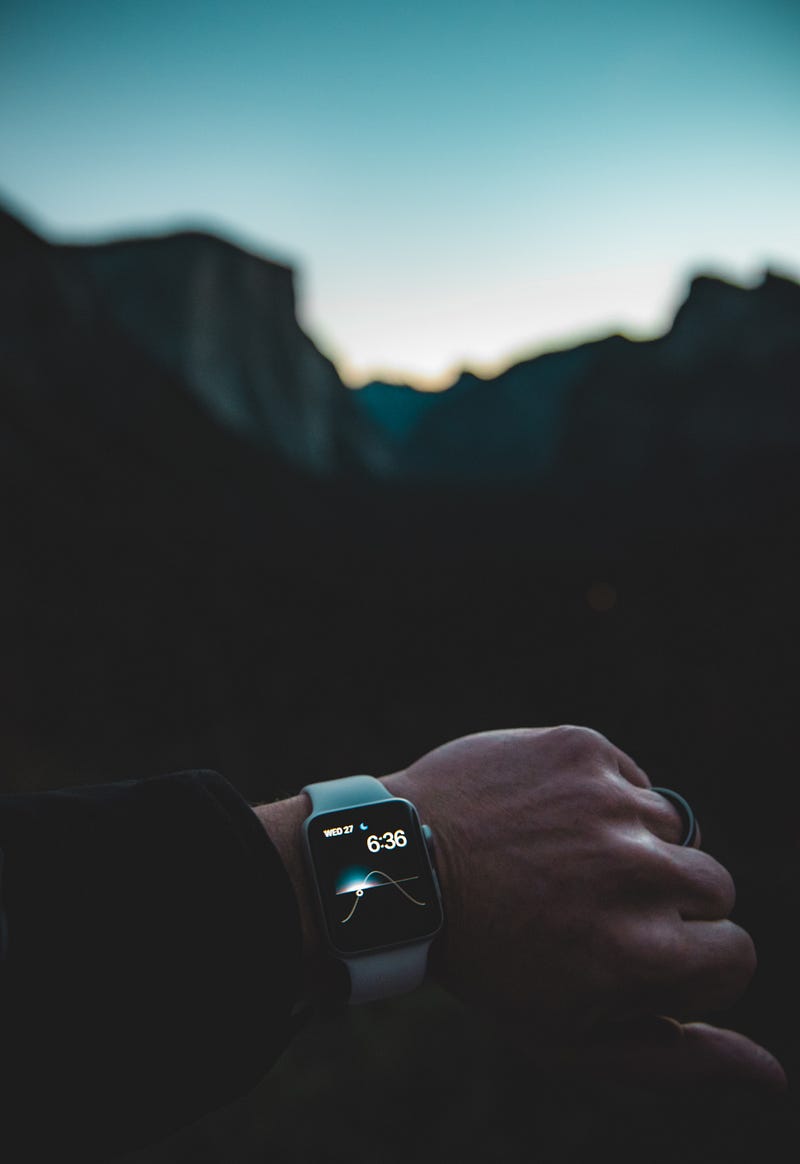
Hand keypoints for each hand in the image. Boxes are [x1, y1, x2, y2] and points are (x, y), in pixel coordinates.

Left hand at [384, 725, 786, 1092]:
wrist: (401, 866)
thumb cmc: (490, 962)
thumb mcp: (572, 1037)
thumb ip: (678, 1061)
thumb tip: (774, 1079)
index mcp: (642, 952)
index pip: (736, 954)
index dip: (689, 963)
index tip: (636, 958)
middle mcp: (636, 871)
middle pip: (714, 885)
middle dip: (668, 903)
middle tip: (593, 907)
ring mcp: (608, 801)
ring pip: (671, 827)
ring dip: (631, 846)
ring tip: (559, 861)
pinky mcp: (582, 747)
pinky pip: (630, 778)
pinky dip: (600, 798)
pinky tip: (547, 820)